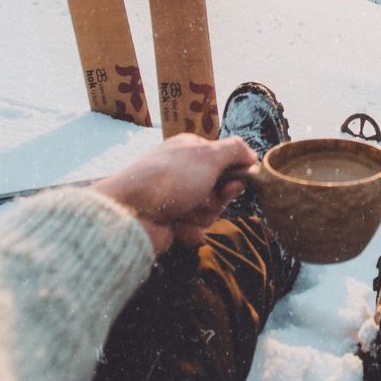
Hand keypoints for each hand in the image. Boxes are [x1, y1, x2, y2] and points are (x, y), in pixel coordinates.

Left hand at [92, 134, 259, 254]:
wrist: (129, 214)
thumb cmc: (168, 179)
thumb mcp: (207, 155)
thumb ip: (234, 150)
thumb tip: (251, 155)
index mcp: (190, 151)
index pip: (227, 163)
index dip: (233, 177)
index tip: (231, 183)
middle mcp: (183, 172)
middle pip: (221, 192)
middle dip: (215, 201)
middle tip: (197, 198)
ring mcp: (175, 197)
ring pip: (210, 213)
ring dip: (201, 216)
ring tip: (180, 212)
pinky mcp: (170, 221)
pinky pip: (195, 230)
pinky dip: (189, 230)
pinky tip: (174, 226)